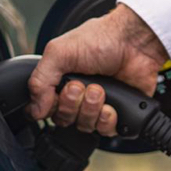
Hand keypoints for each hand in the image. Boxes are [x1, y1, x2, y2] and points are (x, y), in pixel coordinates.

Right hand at [28, 4, 168, 135]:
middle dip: (72, 104)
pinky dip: (106, 120)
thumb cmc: (100, 39)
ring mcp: (96, 106)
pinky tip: (111, 105)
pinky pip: (105, 131)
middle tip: (82, 86)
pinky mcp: (117, 114)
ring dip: (91, 109)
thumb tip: (34, 110)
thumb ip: (40, 81)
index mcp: (59, 81)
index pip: (44, 109)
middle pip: (63, 120)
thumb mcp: (59, 52)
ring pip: (84, 126)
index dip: (50, 106)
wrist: (135, 41)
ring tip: (100, 90)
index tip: (58, 92)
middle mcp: (77, 96)